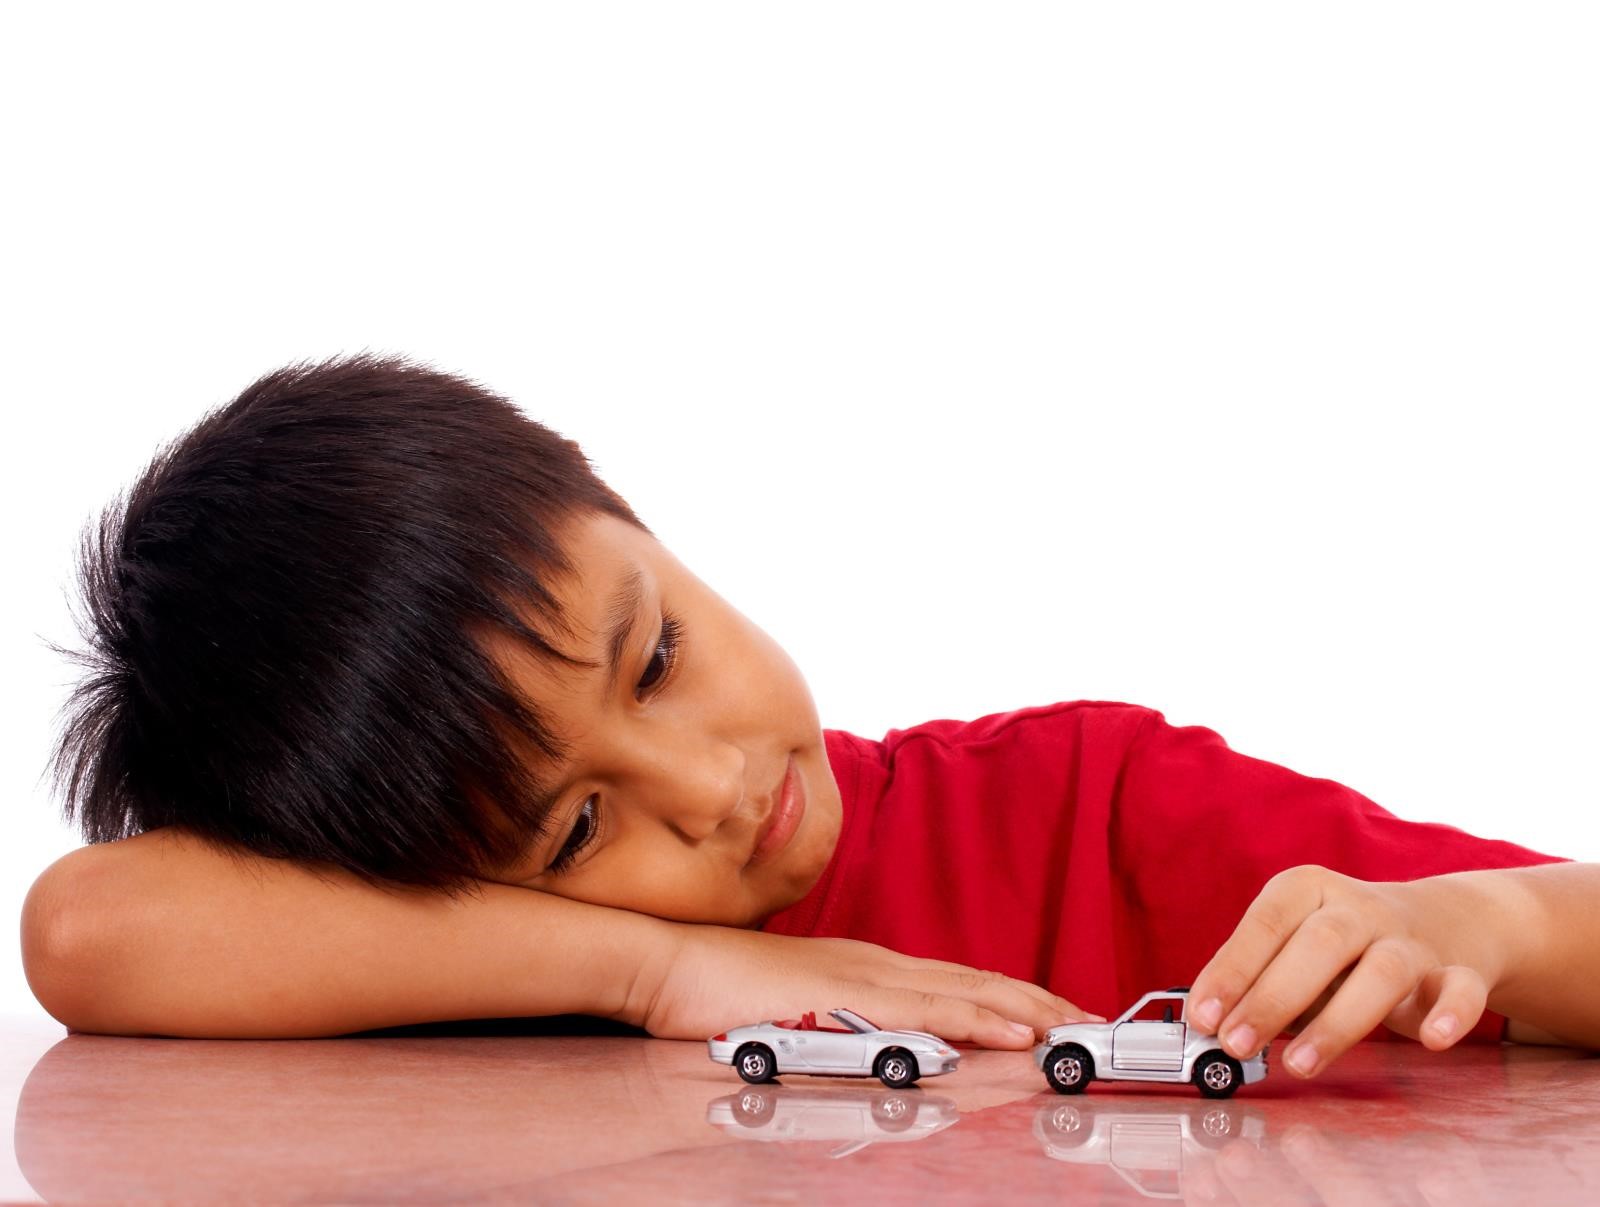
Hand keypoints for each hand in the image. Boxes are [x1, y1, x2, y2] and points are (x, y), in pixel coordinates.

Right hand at [626, 923, 1101, 1048]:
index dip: (1012, 995)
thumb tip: (871, 1043)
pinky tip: (1012, 1032)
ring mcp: (864, 976)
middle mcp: (877, 964)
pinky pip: (928, 1011)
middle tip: (1091, 1021)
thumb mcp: (793, 1008)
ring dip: (1026, 1009)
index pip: (957, 981)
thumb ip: (836, 1019)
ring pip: (965, 992)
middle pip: (976, 980)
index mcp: (868, 967)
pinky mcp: (847, 998)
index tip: (1056, 1014)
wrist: (670, 965)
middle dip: (1038, 1000)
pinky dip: (978, 1020)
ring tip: (1074, 1027)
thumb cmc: (721, 990)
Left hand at [1187, 864, 1507, 1078]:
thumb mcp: (1292, 948)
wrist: (1444, 918)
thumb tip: (1213, 1028)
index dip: (1231, 971)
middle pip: (1319, 944)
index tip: (1203, 1017)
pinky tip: (1432, 1039)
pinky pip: (1461, 990)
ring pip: (1381, 972)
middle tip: (1236, 1044)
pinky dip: (1451, 1014)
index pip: (1264, 924)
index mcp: (1306, 889)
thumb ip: (1256, 981)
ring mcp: (1408, 938)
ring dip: (1338, 1023)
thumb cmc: (1342, 944)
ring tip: (1300, 1065)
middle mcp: (1358, 908)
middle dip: (1272, 998)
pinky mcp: (1456, 972)